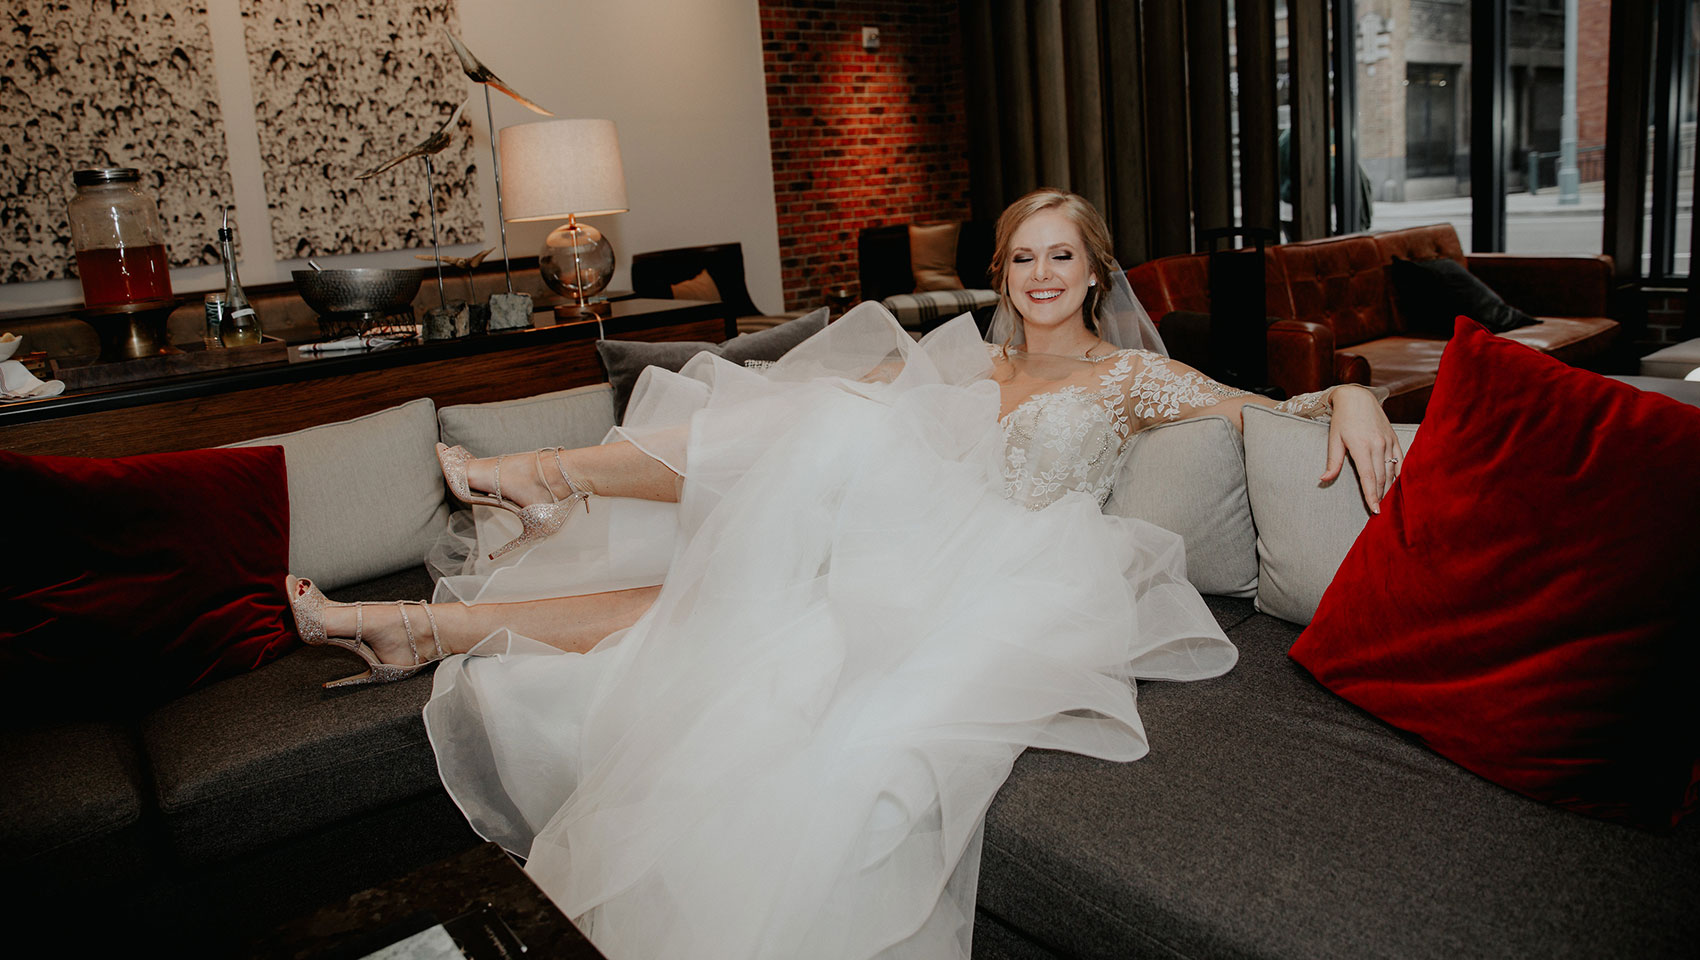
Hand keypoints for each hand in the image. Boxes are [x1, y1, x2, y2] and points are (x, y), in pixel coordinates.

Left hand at [1319, 385, 1402, 512]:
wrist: (1358, 398)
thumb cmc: (1342, 420)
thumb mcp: (1334, 440)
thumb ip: (1332, 462)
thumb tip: (1323, 479)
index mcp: (1362, 447)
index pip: (1369, 478)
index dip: (1372, 496)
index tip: (1375, 511)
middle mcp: (1378, 445)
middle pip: (1381, 478)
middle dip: (1381, 497)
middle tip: (1379, 512)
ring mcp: (1389, 442)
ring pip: (1392, 471)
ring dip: (1390, 488)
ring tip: (1387, 503)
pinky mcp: (1395, 439)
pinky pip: (1401, 461)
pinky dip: (1400, 475)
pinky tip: (1399, 486)